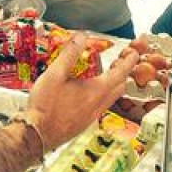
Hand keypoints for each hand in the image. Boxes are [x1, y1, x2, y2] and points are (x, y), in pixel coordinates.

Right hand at [25, 31, 138, 149]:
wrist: (38, 134)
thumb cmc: (45, 106)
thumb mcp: (55, 74)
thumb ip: (70, 54)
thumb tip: (81, 37)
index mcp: (95, 90)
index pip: (120, 73)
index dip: (129, 61)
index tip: (134, 53)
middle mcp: (98, 104)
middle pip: (120, 86)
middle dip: (124, 72)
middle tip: (121, 60)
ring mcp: (92, 115)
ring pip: (112, 97)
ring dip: (114, 84)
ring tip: (107, 73)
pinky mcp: (85, 122)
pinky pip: (102, 105)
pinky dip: (104, 94)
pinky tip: (90, 91)